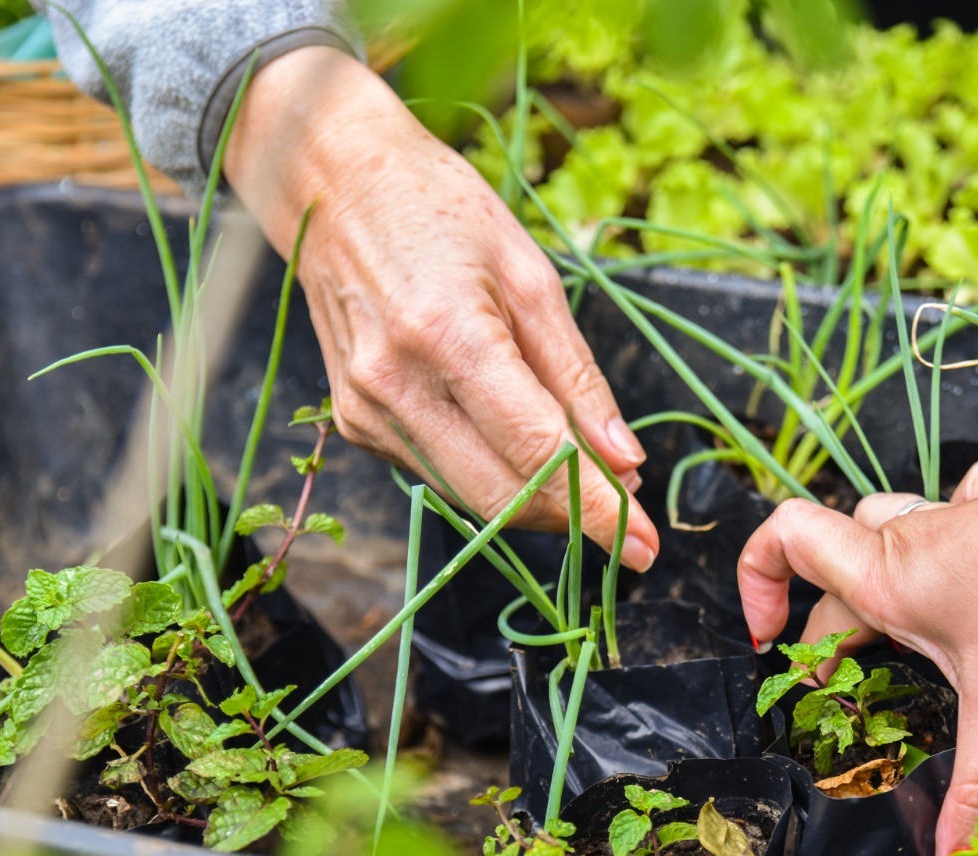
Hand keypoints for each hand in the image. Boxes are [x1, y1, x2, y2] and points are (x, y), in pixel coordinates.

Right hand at [224, 47, 657, 568]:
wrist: (331, 186)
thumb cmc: (443, 213)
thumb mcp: (531, 275)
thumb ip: (577, 377)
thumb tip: (625, 462)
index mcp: (447, 336)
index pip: (538, 453)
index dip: (598, 509)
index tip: (646, 547)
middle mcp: (396, 385)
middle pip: (502, 495)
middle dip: (573, 518)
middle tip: (629, 516)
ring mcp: (366, 412)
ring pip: (471, 497)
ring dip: (536, 502)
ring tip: (587, 473)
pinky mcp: (355, 424)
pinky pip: (440, 474)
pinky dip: (491, 474)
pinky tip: (520, 444)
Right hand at [739, 458, 977, 855]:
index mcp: (887, 579)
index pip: (785, 540)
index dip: (755, 580)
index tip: (767, 641)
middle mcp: (911, 540)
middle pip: (836, 566)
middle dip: (828, 623)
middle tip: (844, 682)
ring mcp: (958, 519)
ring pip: (889, 526)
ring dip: (881, 567)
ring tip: (899, 622)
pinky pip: (959, 505)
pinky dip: (955, 527)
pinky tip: (977, 558)